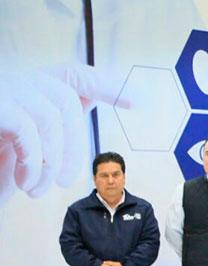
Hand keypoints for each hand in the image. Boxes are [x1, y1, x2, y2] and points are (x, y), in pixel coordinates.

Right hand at [0, 64, 129, 204]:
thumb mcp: (25, 146)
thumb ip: (54, 132)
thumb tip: (109, 103)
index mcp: (32, 87)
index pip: (76, 75)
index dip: (107, 85)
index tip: (137, 102)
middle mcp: (18, 79)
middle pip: (67, 102)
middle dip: (72, 146)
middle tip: (65, 181)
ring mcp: (5, 87)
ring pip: (49, 117)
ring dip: (49, 161)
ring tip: (37, 189)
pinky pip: (25, 128)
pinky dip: (32, 160)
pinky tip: (24, 182)